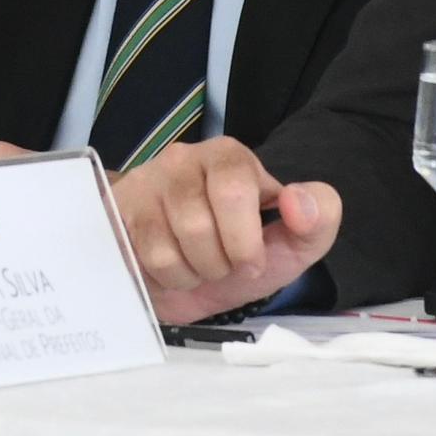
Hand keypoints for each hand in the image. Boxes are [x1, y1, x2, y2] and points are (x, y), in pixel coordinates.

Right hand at [113, 136, 341, 323]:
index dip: (245, 239)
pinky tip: (172, 265)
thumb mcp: (292, 245)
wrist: (183, 278)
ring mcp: (145, 184)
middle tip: (224, 265)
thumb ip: (317, 219)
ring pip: (169, 246)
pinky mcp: (118, 212)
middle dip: (219, 262)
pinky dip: (169, 278)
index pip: (235, 187)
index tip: (253, 263)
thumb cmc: (238, 253)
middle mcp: (183, 159)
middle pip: (198, 223)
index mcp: (230, 158)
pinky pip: (146, 258)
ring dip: (194, 273)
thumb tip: (299, 201)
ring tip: (198, 264)